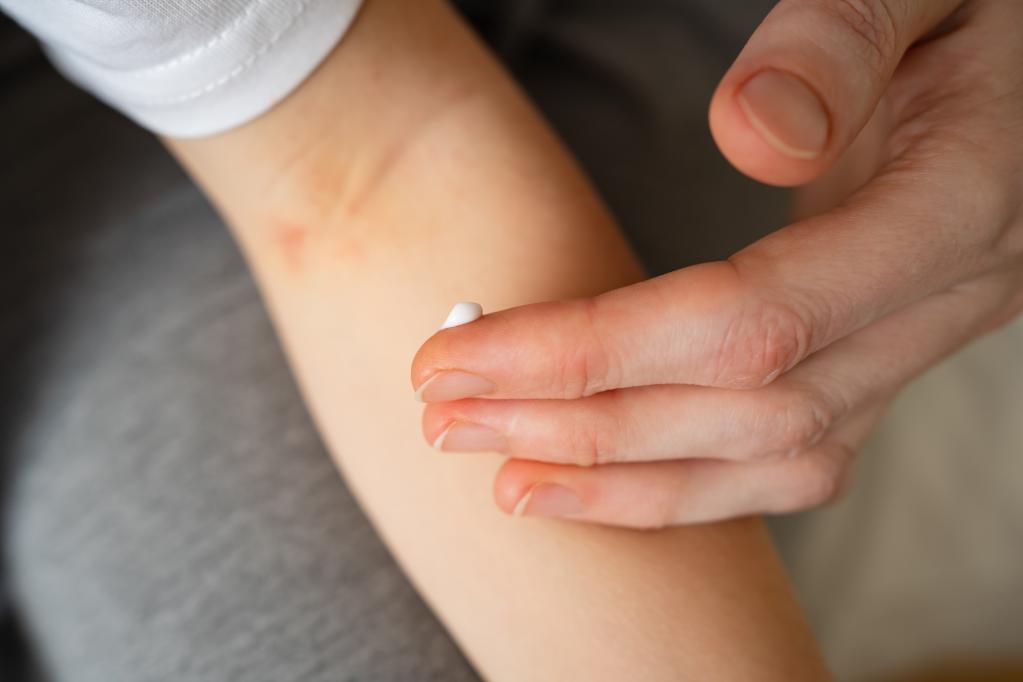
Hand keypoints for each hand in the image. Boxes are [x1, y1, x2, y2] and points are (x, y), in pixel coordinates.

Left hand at [411, 0, 1022, 527]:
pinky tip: (598, 481)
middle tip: (444, 418)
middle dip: (581, 422)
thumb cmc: (962, 4)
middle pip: (746, 405)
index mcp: (958, 201)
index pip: (753, 318)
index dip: (597, 351)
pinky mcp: (886, 353)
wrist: (1015, 66)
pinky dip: (689, 484)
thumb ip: (840, 41)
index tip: (464, 356)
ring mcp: (922, 337)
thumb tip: (756, 134)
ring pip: (772, 457)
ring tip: (503, 479)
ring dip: (626, 479)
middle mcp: (950, 296)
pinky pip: (791, 454)